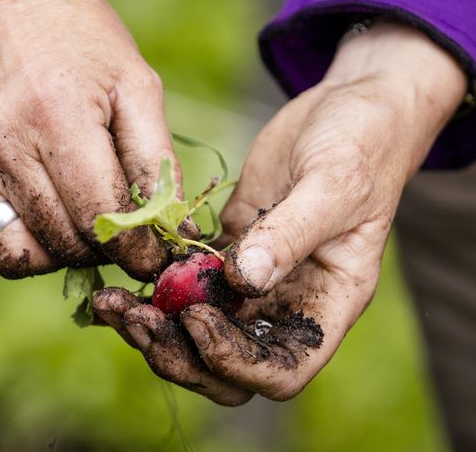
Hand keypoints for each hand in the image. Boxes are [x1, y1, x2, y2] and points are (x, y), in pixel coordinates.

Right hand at [0, 0, 178, 278]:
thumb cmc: (84, 39)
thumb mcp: (138, 85)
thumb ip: (158, 162)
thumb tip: (174, 233)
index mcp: (58, 115)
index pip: (101, 216)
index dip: (137, 250)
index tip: (154, 256)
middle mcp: (2, 140)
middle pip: (65, 241)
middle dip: (106, 250)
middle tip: (126, 234)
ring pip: (26, 254)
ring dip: (68, 251)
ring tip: (87, 220)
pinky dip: (27, 247)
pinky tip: (50, 216)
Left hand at [94, 21, 466, 403]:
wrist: (349, 107)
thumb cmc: (362, 143)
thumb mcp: (335, 183)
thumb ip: (290, 232)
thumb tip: (241, 280)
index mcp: (326, 304)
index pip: (281, 370)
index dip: (235, 363)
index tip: (196, 320)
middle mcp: (287, 302)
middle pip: (228, 364)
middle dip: (178, 352)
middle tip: (133, 318)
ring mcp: (255, 278)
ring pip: (200, 327)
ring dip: (156, 323)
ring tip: (113, 301)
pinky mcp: (230, 247)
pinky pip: (187, 280)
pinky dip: (156, 282)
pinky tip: (125, 268)